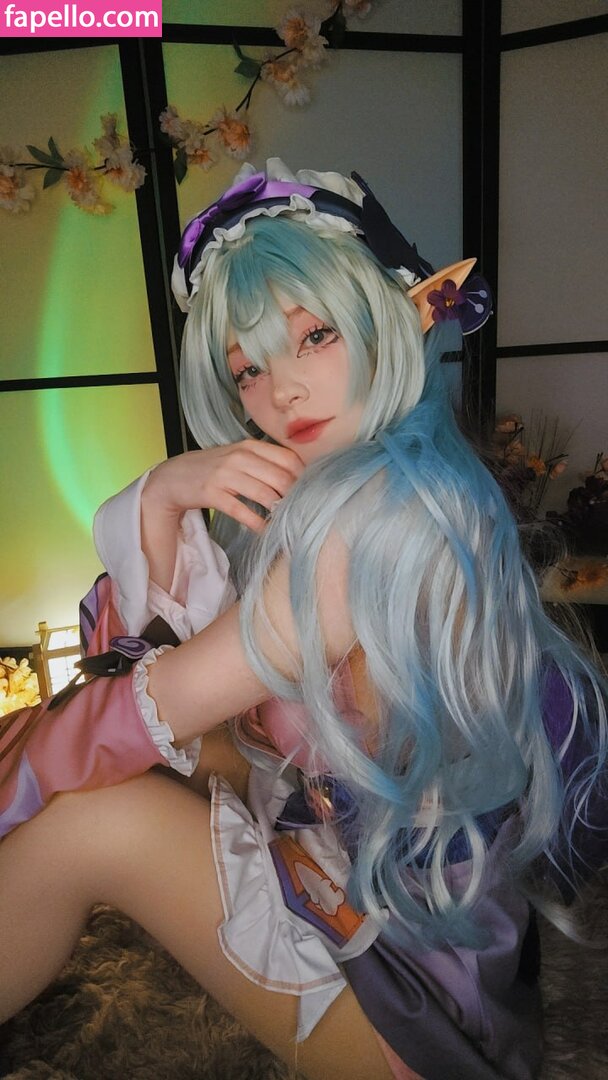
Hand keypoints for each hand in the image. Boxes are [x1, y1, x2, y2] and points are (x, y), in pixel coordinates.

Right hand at [142, 441, 304, 532]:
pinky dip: (257, 523)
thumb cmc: (212, 468)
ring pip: (264, 494)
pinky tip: (266, 530)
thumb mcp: (238, 456)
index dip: (303, 476)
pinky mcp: (213, 493)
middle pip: (280, 477)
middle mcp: (239, 457)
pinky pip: (242, 511)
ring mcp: (225, 475)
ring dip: (279, 510)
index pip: (287, 458)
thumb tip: (297, 477)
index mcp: (249, 446)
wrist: (173, 477)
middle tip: (302, 511)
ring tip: (287, 521)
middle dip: (295, 497)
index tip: (311, 491)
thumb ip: (264, 462)